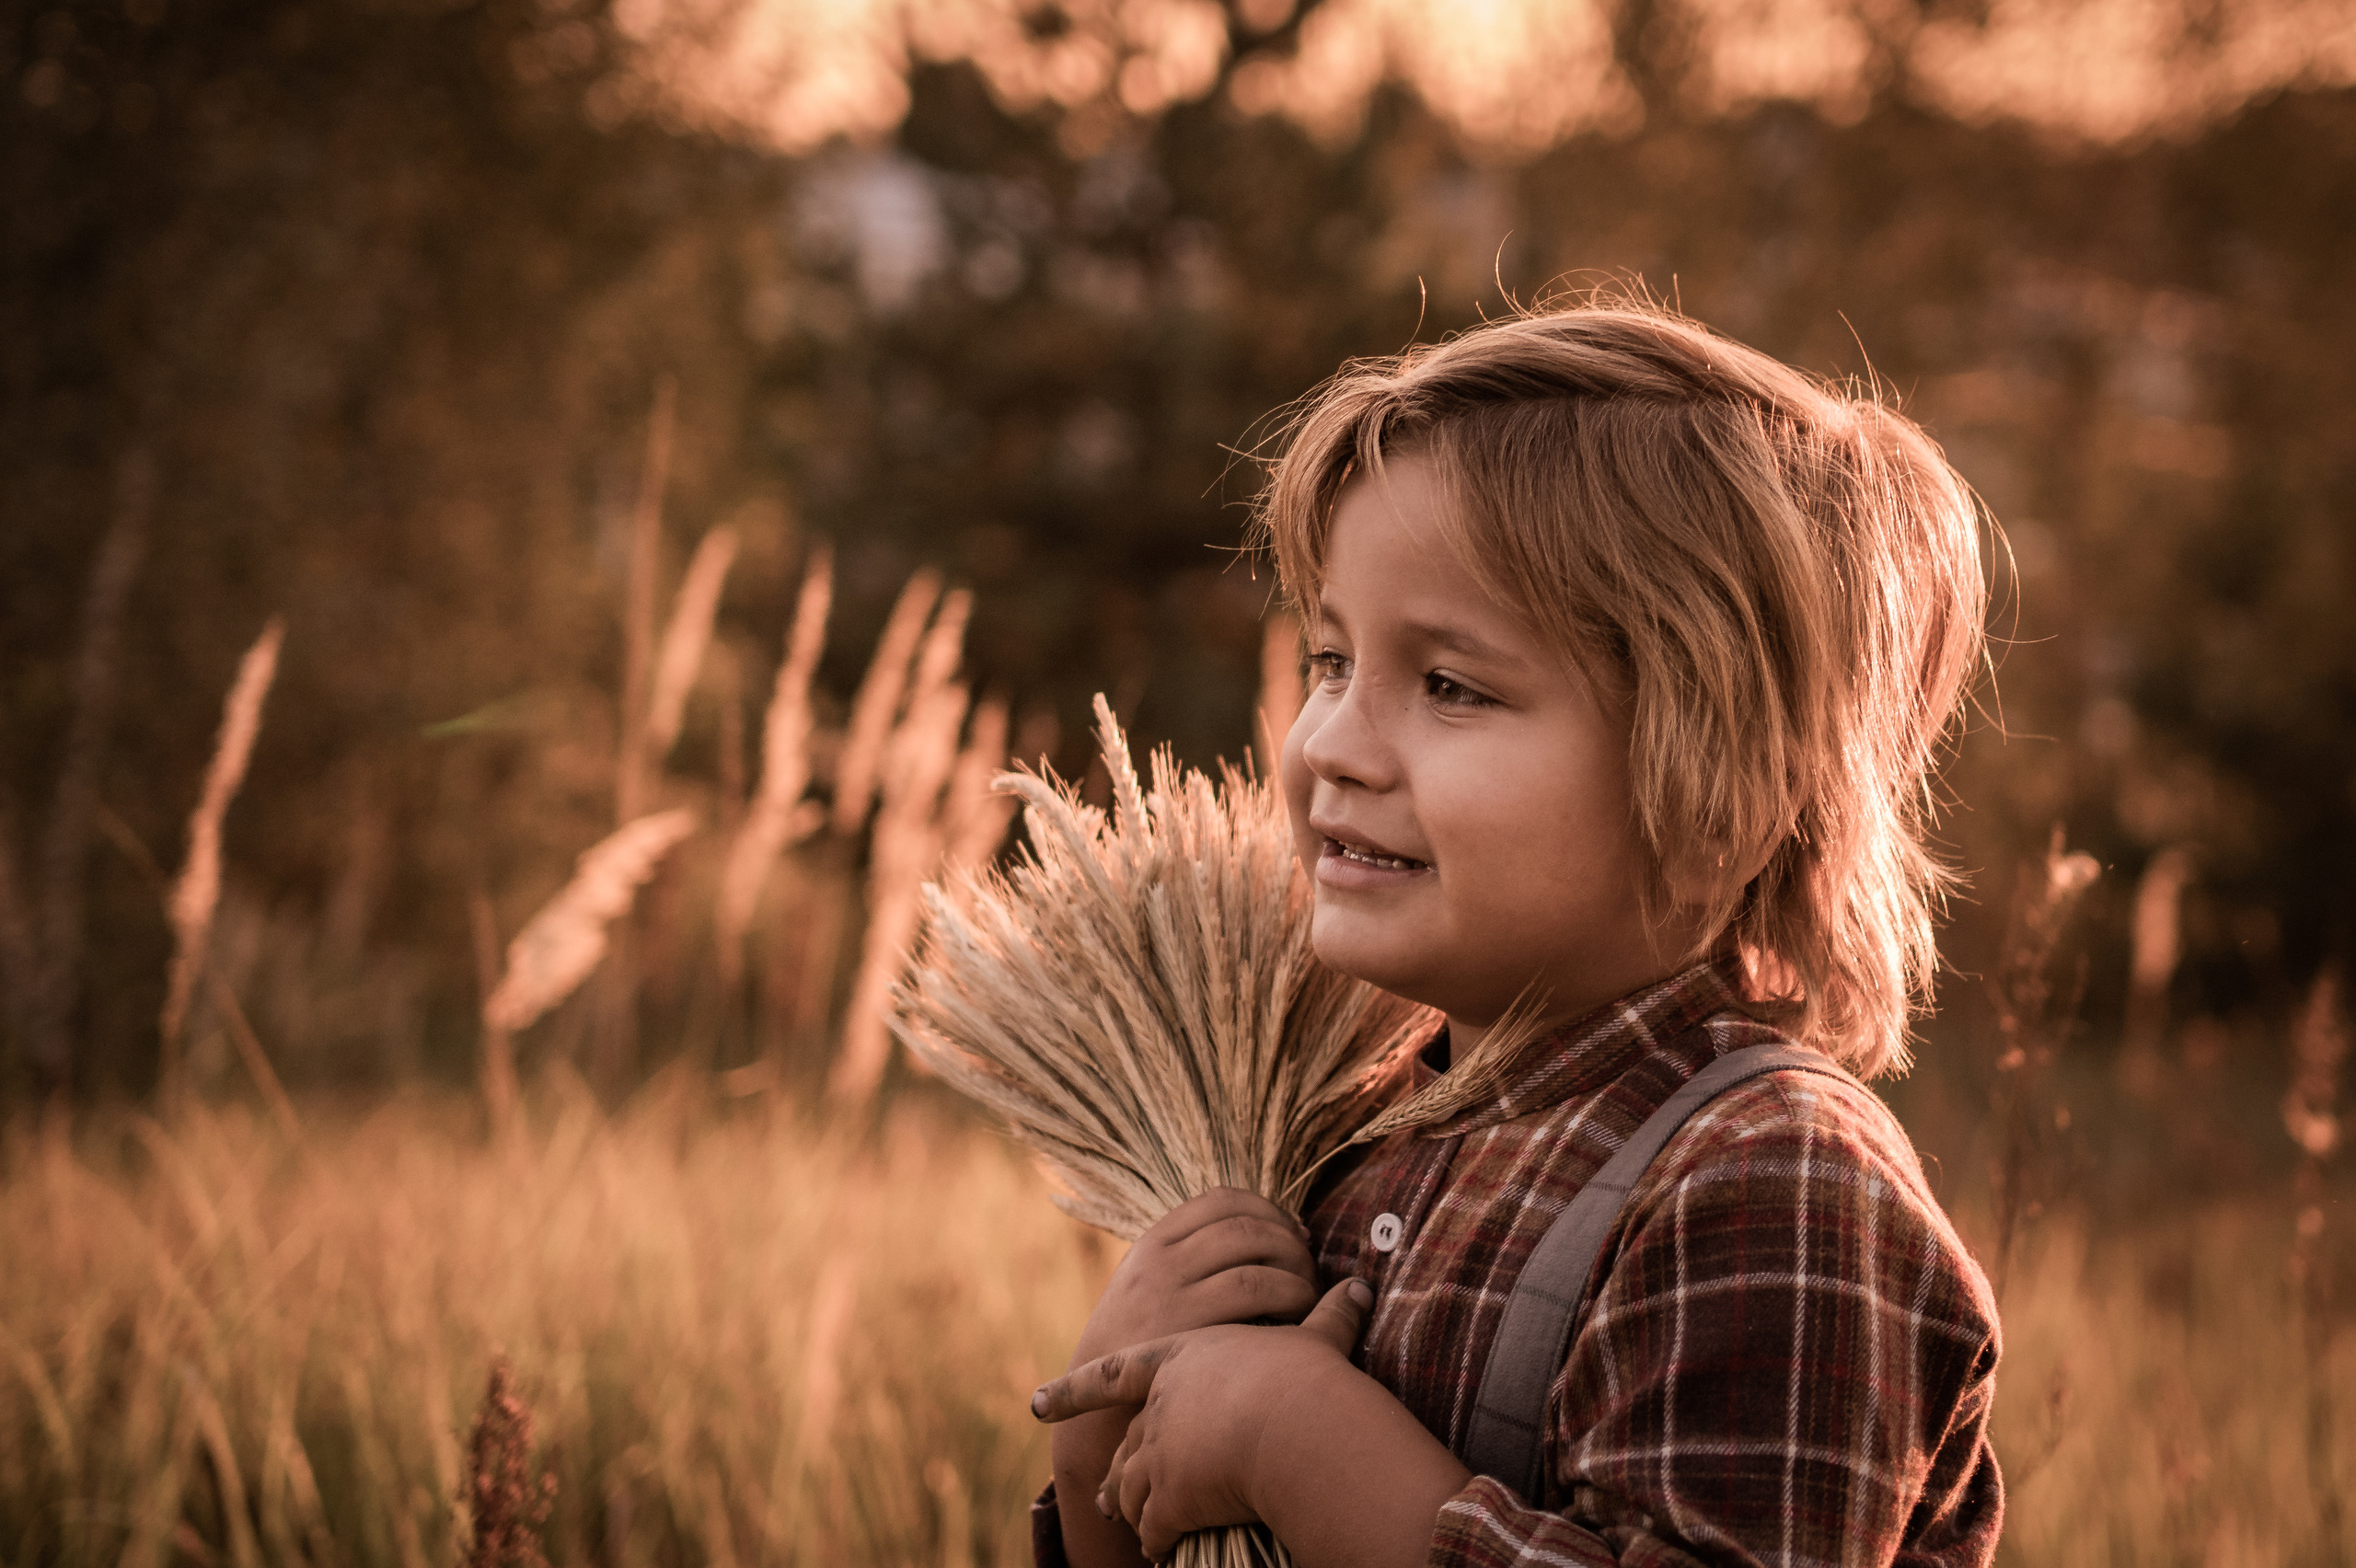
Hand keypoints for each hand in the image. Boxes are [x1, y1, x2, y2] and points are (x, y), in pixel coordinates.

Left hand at [1034, 1277, 1375, 1559]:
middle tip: (1104, 1495)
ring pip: (1132, 1486)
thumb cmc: (1304, 1375)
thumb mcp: (1315, 1343)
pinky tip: (1159, 1550)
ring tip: (1129, 1527)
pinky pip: (1154, 1525)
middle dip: (1118, 1470)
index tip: (1037, 1402)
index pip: (1116, 1372)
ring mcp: (1159, 1449)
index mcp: (1183, 1358)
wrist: (1294, 1420)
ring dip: (1132, 1508)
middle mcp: (1160, 1404)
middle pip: (1129, 1440)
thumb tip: (1363, 1288)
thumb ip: (1331, 1319)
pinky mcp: (1169, 1495)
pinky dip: (1155, 1539)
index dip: (1074, 1389)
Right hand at [1053, 1189, 1321, 1566]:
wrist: (1093, 1421)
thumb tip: (1275, 1235)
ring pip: (1258, 1262)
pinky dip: (1291, 1300)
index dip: (1269, 1211)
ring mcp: (1172, 1295)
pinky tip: (1300, 1322)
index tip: (1294, 1234)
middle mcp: (1159, 1263)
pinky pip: (1259, 1296)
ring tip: (1310, 1298)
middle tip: (1309, 1271)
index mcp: (1151, 1246)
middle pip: (1247, 1227)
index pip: (1222, 1200)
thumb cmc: (1139, 1359)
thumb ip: (1190, 1264)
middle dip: (1290, 1244)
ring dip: (1298, 1275)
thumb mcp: (1146, 1294)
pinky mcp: (1189, 1331)